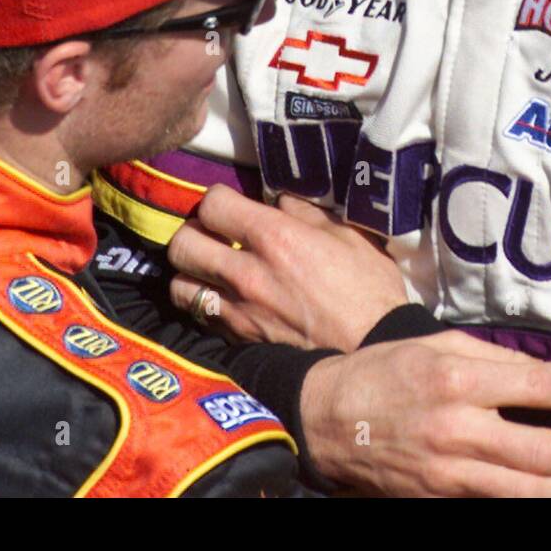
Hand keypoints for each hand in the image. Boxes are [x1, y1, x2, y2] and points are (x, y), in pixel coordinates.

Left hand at [168, 184, 408, 350]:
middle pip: (182, 244)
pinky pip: (201, 317)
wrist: (371, 351)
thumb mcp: (347, 235)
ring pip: (180, 286)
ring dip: (190, 273)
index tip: (231, 204)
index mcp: (274, 237)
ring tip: (209, 269)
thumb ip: (306, 213)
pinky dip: (204, 305)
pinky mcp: (240, 340)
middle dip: (193, 233)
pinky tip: (224, 299)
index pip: (213, 204)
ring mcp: (239, 311)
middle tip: (211, 234)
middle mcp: (246, 273)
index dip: (218, 198)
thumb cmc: (367, 289)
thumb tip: (279, 200)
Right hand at [299, 331, 550, 496]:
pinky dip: (525, 495)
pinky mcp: (441, 499)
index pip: (541, 390)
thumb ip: (503, 358)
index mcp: (458, 379)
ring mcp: (450, 472)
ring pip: (536, 491)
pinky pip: (503, 505)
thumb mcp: (441, 345)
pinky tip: (524, 479)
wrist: (330, 419)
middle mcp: (459, 429)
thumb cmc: (386, 372)